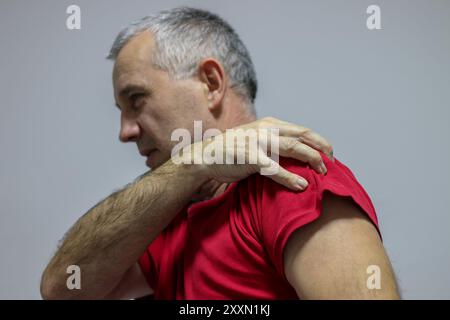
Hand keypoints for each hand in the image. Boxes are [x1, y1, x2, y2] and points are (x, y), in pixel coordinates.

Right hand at [176, 117, 333, 190]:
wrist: (206, 156)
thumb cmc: (233, 151)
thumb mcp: (256, 141)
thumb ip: (274, 144)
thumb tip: (296, 155)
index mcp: (269, 124)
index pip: (302, 130)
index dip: (319, 141)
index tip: (330, 153)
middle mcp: (266, 129)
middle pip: (302, 135)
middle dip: (321, 149)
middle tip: (333, 163)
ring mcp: (258, 142)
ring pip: (293, 148)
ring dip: (311, 160)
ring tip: (323, 172)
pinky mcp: (250, 157)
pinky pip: (275, 168)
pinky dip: (290, 177)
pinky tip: (301, 185)